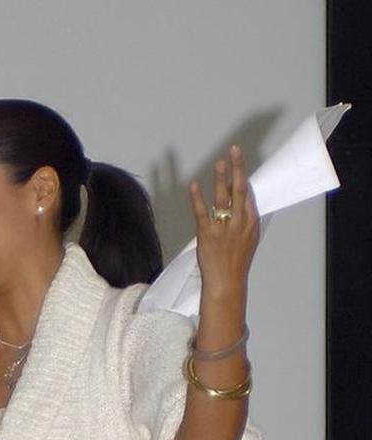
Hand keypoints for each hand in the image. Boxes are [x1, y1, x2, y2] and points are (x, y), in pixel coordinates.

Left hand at [190, 145, 259, 301]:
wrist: (226, 284)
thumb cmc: (234, 264)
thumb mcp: (246, 241)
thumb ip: (243, 222)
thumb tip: (239, 207)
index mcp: (251, 224)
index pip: (248, 195)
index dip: (242, 176)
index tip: (238, 160)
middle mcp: (240, 223)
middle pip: (240, 191)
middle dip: (237, 169)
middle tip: (234, 151)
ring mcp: (224, 229)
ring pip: (224, 199)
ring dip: (221, 179)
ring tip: (219, 162)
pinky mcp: (208, 235)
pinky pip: (202, 213)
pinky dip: (197, 199)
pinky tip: (194, 186)